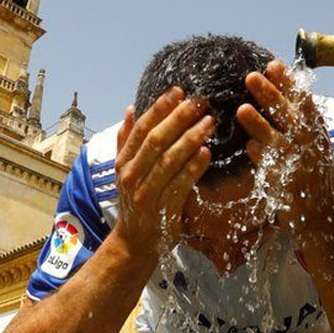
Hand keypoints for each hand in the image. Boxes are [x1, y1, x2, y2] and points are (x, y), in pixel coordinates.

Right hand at [112, 86, 213, 259]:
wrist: (134, 242)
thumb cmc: (135, 201)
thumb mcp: (125, 169)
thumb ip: (127, 139)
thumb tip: (132, 108)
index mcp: (124, 162)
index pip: (142, 129)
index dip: (160, 108)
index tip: (178, 91)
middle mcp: (132, 175)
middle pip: (156, 140)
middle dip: (179, 118)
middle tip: (200, 102)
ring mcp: (146, 193)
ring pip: (169, 160)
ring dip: (190, 138)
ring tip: (209, 122)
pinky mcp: (163, 210)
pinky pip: (180, 185)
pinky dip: (193, 168)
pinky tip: (207, 152)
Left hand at [236, 60, 333, 234]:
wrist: (318, 212)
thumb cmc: (310, 171)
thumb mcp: (311, 140)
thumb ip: (296, 117)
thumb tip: (281, 84)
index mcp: (315, 129)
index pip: (302, 100)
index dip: (288, 82)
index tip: (274, 64)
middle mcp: (309, 143)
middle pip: (289, 114)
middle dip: (270, 94)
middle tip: (251, 76)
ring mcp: (299, 162)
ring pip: (277, 138)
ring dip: (259, 124)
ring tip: (242, 109)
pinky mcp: (287, 181)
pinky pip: (271, 165)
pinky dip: (260, 154)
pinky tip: (250, 145)